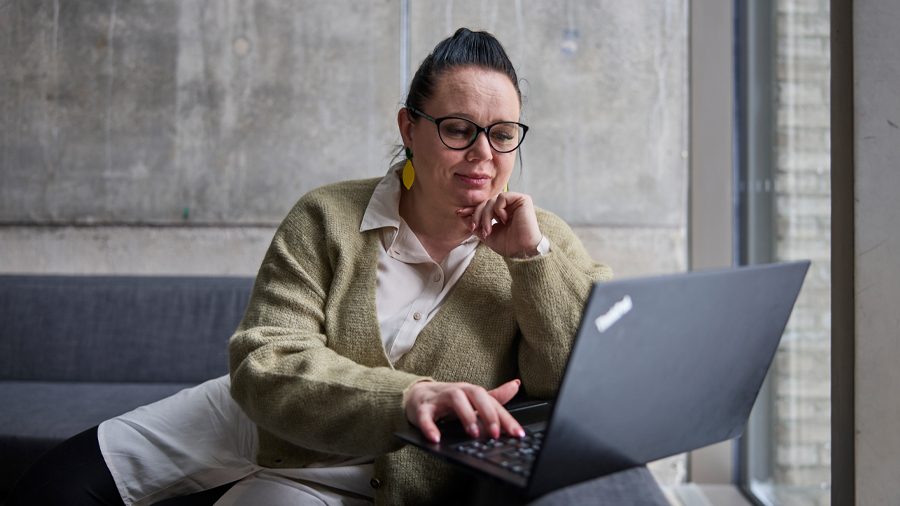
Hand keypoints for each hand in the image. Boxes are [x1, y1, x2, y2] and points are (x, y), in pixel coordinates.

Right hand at [404, 379, 524, 442]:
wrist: (416, 395)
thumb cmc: (448, 399)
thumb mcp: (472, 399)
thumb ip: (494, 396)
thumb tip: (516, 385)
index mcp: (471, 391)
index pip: (493, 402)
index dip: (506, 417)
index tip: (517, 433)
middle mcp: (458, 391)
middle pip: (476, 394)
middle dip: (488, 413)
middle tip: (496, 433)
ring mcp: (439, 398)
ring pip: (455, 399)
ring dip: (466, 415)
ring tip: (473, 434)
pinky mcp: (422, 408)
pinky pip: (425, 415)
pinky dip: (430, 427)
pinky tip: (436, 438)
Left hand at [456, 192, 542, 257]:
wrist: (521, 251)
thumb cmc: (507, 245)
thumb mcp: (485, 233)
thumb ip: (474, 223)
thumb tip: (460, 213)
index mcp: (502, 212)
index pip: (484, 206)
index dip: (471, 209)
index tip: (459, 213)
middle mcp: (509, 205)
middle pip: (485, 202)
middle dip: (476, 215)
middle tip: (475, 228)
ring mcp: (515, 201)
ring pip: (491, 200)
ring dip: (486, 216)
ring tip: (489, 230)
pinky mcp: (522, 199)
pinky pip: (502, 197)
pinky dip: (498, 209)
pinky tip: (504, 220)